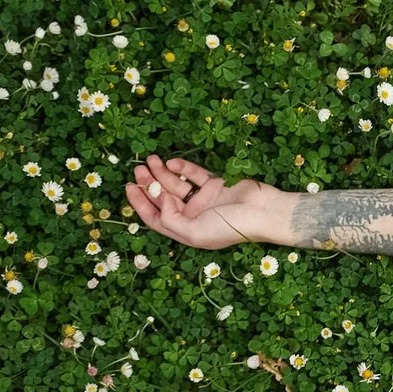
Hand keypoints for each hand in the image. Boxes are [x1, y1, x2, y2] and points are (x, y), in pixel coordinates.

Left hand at [124, 154, 269, 249]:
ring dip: (162, 173)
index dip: (139, 203)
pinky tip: (174, 163)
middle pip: (163, 198)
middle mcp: (192, 215)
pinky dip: (183, 168)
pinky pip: (194, 175)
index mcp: (186, 231)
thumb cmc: (230, 227)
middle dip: (149, 183)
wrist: (263, 212)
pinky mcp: (216, 185)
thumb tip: (160, 199)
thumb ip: (170, 219)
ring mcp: (204, 199)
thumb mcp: (194, 232)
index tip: (128, 186)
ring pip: (176, 184)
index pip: (155, 217)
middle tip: (139, 169)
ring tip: (151, 159)